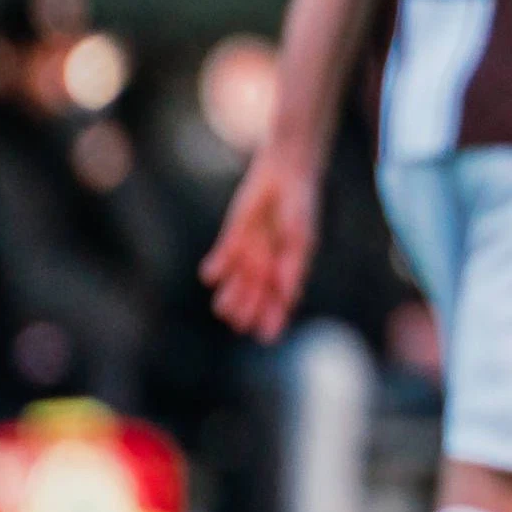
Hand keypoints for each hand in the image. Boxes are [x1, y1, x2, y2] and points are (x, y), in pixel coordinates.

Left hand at [202, 152, 319, 338]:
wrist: (285, 175)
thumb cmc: (301, 206)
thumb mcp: (300, 236)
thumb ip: (292, 264)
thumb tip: (286, 293)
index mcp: (291, 268)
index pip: (281, 300)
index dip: (274, 318)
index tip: (265, 336)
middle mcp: (270, 264)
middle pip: (256, 295)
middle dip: (248, 310)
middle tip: (238, 322)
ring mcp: (251, 252)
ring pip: (238, 281)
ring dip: (230, 296)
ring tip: (222, 308)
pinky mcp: (234, 238)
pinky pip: (222, 259)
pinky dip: (216, 268)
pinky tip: (210, 276)